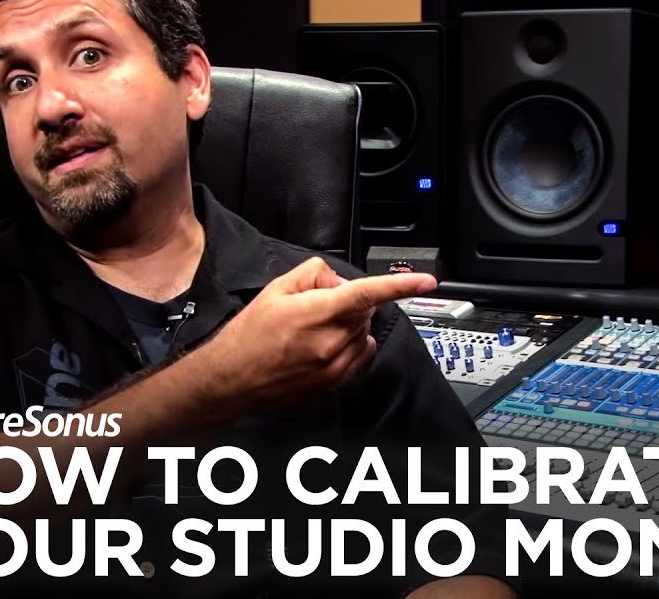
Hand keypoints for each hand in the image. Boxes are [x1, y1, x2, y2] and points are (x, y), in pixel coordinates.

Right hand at [194, 257, 435, 416]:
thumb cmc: (248, 337)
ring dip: (349, 325)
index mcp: (318, 313)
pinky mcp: (334, 383)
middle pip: (364, 310)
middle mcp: (331, 342)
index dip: (401, 285)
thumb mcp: (275, 290)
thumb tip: (336, 278)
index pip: (368, 293)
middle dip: (348, 301)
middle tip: (316, 305)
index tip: (427, 281)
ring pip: (363, 333)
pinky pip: (360, 355)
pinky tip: (325, 345)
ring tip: (312, 330)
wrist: (231, 380)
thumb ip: (312, 274)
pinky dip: (351, 344)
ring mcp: (335, 366)